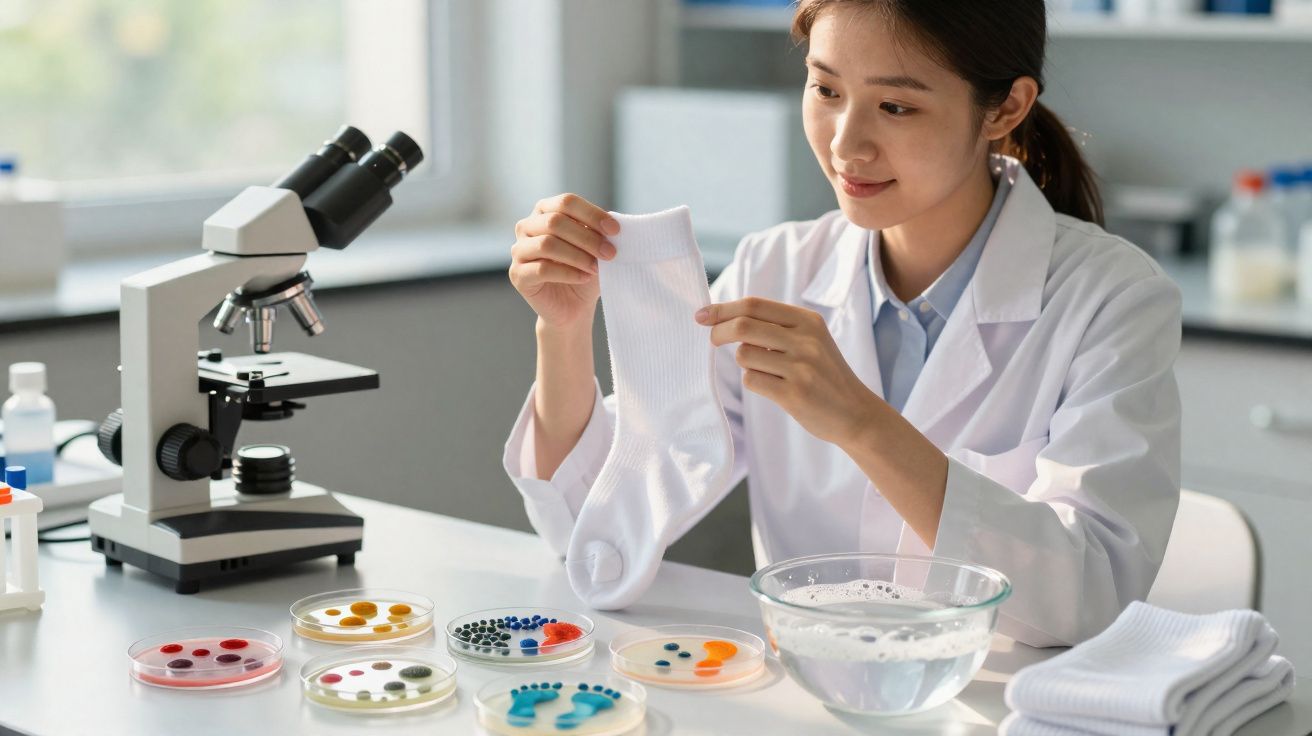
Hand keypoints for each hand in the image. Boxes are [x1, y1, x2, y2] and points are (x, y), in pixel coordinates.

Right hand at [509, 193, 619, 328]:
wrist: (573, 306)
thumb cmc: (585, 270)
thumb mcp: (595, 247)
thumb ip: (599, 231)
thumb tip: (612, 219)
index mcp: (545, 211)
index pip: (566, 202)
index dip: (592, 214)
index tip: (615, 230)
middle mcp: (527, 226)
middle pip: (555, 222)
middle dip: (587, 238)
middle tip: (610, 253)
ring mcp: (519, 250)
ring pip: (546, 244)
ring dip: (577, 256)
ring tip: (596, 267)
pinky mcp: (517, 274)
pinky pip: (542, 269)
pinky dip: (568, 273)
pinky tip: (584, 277)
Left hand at [696, 297, 877, 445]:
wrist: (855, 412)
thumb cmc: (824, 374)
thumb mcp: (810, 340)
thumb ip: (775, 327)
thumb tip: (725, 318)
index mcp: (808, 321)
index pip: (755, 305)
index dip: (723, 308)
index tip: (702, 315)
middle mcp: (806, 340)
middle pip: (744, 326)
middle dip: (718, 332)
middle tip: (712, 341)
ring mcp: (801, 367)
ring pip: (745, 355)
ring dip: (745, 363)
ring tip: (766, 371)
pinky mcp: (794, 394)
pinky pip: (752, 380)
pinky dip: (753, 382)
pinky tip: (772, 386)